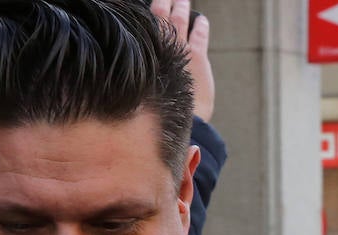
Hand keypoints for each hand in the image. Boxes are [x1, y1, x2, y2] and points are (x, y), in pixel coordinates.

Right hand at [151, 0, 214, 121]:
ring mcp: (180, 49)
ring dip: (181, 8)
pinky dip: (201, 26)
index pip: (146, 29)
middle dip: (162, 4)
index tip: (145, 8)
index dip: (146, 18)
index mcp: (147, 55)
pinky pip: (199, 35)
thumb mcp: (145, 93)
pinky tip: (202, 20)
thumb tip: (134, 76)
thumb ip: (142, 79)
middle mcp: (161, 47)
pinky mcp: (198, 57)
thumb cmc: (163, 112)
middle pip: (160, 18)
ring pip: (179, 21)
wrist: (182, 120)